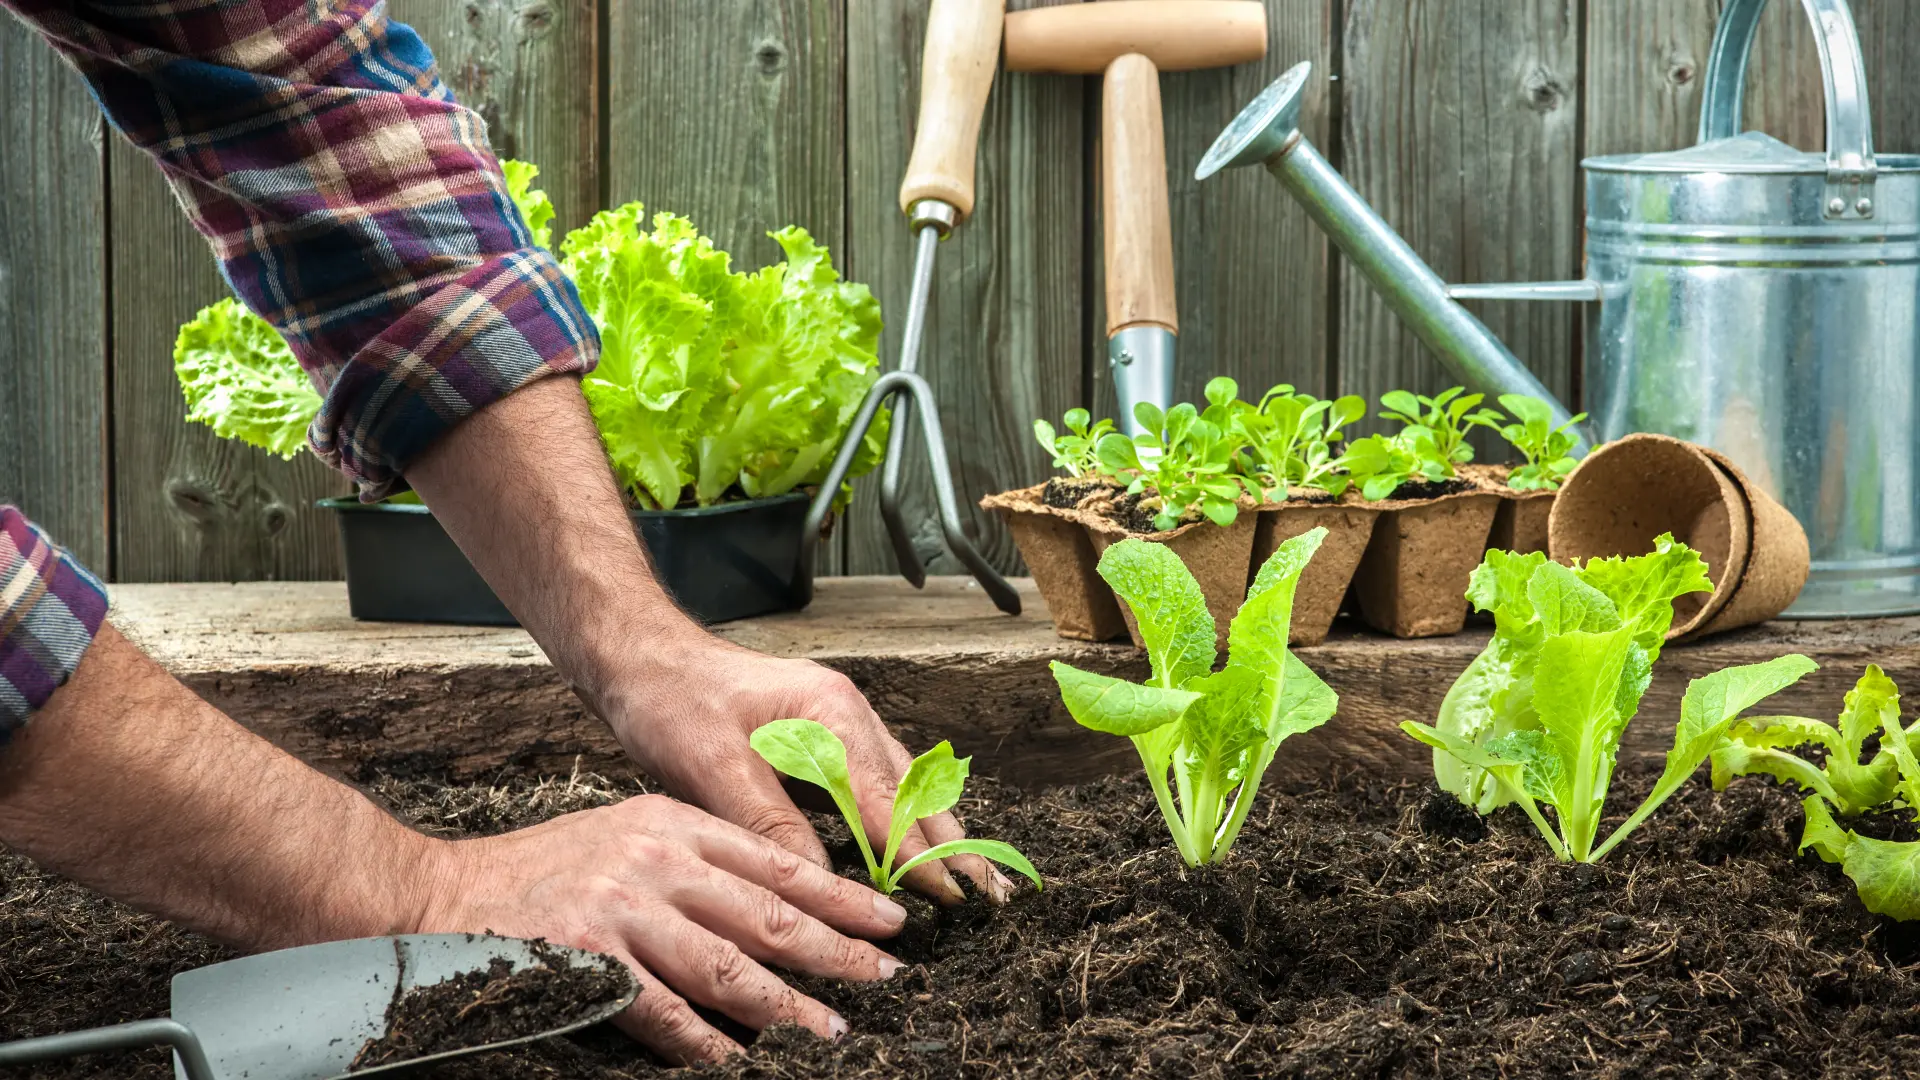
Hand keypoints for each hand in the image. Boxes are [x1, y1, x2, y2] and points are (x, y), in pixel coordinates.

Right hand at [414, 792, 907, 1062]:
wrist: (445, 892)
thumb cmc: (547, 869)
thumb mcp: (630, 834)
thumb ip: (698, 861)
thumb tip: (778, 906)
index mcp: (674, 823)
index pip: (777, 862)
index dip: (840, 895)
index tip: (889, 920)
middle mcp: (656, 860)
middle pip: (767, 913)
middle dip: (836, 949)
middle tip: (885, 977)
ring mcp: (622, 910)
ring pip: (728, 966)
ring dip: (786, 1005)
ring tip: (832, 1030)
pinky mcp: (588, 960)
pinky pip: (664, 1012)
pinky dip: (706, 1041)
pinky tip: (739, 1060)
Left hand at [602, 636, 1012, 904]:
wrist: (641, 655)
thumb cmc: (671, 701)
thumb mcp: (712, 767)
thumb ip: (770, 824)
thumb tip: (819, 884)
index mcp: (830, 713)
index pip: (888, 800)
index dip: (919, 855)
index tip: (951, 899)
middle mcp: (847, 714)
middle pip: (915, 790)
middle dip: (953, 845)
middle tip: (991, 897)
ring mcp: (839, 722)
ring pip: (905, 785)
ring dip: (937, 833)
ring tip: (973, 879)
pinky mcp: (824, 735)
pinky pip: (879, 781)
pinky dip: (904, 818)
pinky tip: (917, 847)